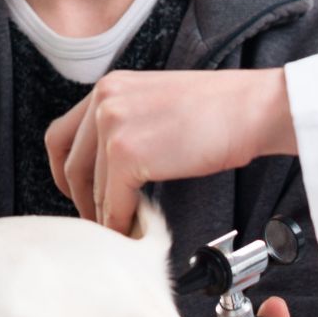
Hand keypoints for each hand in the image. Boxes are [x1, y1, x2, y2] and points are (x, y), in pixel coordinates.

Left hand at [44, 69, 296, 233]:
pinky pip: (112, 201)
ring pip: (92, 188)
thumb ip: (124, 126)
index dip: (63, 172)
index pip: (60, 136)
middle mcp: (102, 100)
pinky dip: (120, 222)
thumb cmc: (219, 110)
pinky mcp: (126, 153)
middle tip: (98, 219)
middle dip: (82, 199)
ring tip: (123, 227)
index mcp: (107, 87)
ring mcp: (111, 125)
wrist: (257, 107)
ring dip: (106, 214)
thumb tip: (103, 171)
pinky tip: (134, 229)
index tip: (76, 193)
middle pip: (69, 165)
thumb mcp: (155, 103)